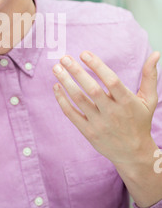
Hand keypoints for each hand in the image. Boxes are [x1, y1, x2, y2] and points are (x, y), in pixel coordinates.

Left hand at [53, 51, 159, 165]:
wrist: (133, 153)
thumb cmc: (140, 121)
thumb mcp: (148, 100)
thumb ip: (149, 76)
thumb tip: (156, 53)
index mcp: (127, 102)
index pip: (111, 81)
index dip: (97, 66)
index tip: (84, 53)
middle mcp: (112, 113)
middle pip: (92, 89)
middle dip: (76, 71)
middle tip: (64, 58)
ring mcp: (99, 123)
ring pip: (79, 100)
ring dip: (65, 82)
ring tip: (56, 68)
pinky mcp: (88, 132)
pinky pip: (71, 114)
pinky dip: (62, 100)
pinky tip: (56, 87)